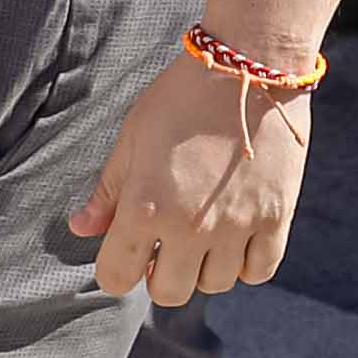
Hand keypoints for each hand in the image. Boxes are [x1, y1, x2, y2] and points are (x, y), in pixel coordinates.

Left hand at [65, 37, 309, 307]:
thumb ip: (108, 190)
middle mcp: (191, 226)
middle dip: (160, 273)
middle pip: (168, 293)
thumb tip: (81, 228)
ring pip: (214, 284)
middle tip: (166, 243)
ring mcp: (238, 225)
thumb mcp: (133, 136)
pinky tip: (237, 235)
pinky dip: (245, 263)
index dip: (115, 269)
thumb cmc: (182, 95)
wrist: (252, 65)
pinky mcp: (277, 217)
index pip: (116, 277)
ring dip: (203, 266)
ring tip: (204, 232)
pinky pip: (259, 271)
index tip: (125, 252)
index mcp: (146, 206)